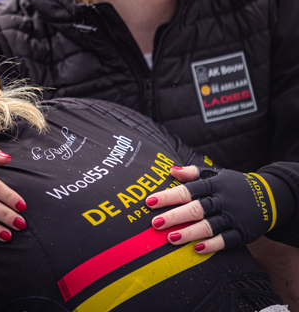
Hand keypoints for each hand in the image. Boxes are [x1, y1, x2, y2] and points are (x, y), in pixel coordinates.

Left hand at [146, 166, 275, 253]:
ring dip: (189, 233)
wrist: (269, 197)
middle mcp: (223, 200)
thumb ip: (193, 173)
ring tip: (170, 238)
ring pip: (209, 226)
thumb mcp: (216, 174)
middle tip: (155, 223)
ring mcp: (233, 217)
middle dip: (175, 216)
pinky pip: (226, 240)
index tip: (150, 201)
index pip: (188, 189)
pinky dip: (212, 245)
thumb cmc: (233, 185)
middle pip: (196, 209)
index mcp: (214, 184)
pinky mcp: (242, 233)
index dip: (169, 196)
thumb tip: (171, 170)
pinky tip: (197, 249)